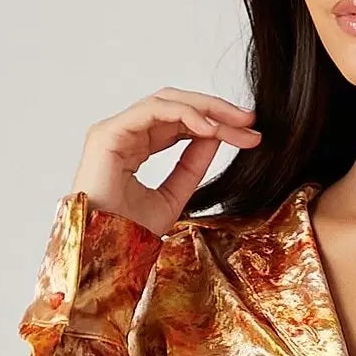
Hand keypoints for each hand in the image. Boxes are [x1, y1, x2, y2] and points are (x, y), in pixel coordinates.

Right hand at [71, 87, 262, 236]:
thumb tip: (216, 136)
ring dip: (206, 109)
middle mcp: (125, 134)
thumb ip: (192, 165)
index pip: (181, 124)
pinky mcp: (108, 133)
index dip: (216, 125)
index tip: (250, 136)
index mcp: (137, 147)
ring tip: (236, 124)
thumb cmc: (129, 233)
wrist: (105, 253)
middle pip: (177, 107)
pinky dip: (184, 114)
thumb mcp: (174, 196)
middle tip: (250, 122)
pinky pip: (152, 111)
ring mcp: (115, 130)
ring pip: (167, 102)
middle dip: (216, 111)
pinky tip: (210, 129)